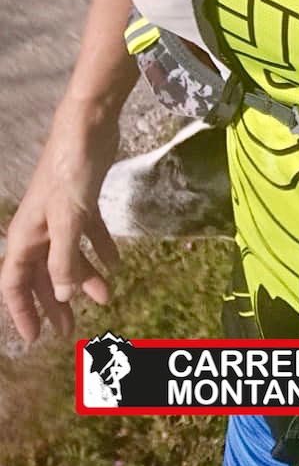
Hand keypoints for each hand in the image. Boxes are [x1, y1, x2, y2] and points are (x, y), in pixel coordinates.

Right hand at [1, 110, 121, 343]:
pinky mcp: (82, 201)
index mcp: (25, 237)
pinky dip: (100, 248)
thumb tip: (60, 297)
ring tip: (106, 298)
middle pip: (42, 275)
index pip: (15, 283)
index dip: (22, 312)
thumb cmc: (70, 173)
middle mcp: (39, 229)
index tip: (34, 338)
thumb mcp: (67, 220)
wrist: (87, 126)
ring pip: (68, 256)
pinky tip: (116, 263)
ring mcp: (60, 214)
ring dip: (84, 278)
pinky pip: (89, 233)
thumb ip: (63, 261)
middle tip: (70, 330)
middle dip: (54, 303)